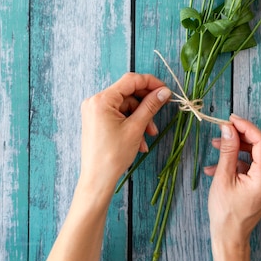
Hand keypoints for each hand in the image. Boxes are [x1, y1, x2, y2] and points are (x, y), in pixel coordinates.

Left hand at [78, 73, 171, 204]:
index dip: (150, 83)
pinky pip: (119, 115)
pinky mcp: (97, 120)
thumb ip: (150, 106)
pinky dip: (131, 124)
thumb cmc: (113, 155)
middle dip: (146, 105)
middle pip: (128, 94)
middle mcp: (95, 101)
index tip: (166, 90)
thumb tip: (164, 92)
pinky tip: (140, 141)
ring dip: (140, 118)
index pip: (130, 81)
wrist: (97, 180)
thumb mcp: (136, 128)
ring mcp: (95, 111)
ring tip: (149, 135)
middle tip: (161, 112)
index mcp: (102, 100)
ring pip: (125, 106)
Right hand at [204, 113, 260, 243]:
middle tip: (223, 131)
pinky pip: (254, 166)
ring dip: (238, 148)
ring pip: (257, 155)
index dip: (247, 127)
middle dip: (241, 136)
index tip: (231, 119)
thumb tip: (228, 128)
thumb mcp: (223, 178)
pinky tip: (219, 165)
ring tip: (217, 147)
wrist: (230, 237)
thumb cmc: (225, 212)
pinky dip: (238, 161)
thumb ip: (228, 150)